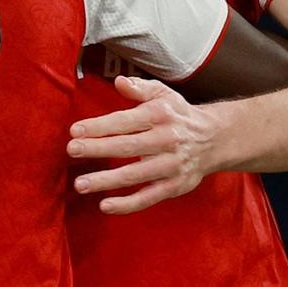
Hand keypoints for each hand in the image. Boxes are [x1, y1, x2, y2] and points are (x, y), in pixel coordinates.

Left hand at [67, 76, 219, 214]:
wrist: (215, 139)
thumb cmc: (179, 115)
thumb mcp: (163, 94)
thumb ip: (140, 88)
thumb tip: (119, 81)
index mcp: (160, 115)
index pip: (125, 121)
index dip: (99, 126)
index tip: (75, 131)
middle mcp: (166, 140)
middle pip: (128, 147)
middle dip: (98, 149)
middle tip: (72, 151)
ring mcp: (171, 165)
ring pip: (135, 175)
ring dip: (107, 180)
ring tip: (80, 184)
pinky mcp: (175, 186)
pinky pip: (149, 197)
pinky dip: (127, 204)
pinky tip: (104, 205)